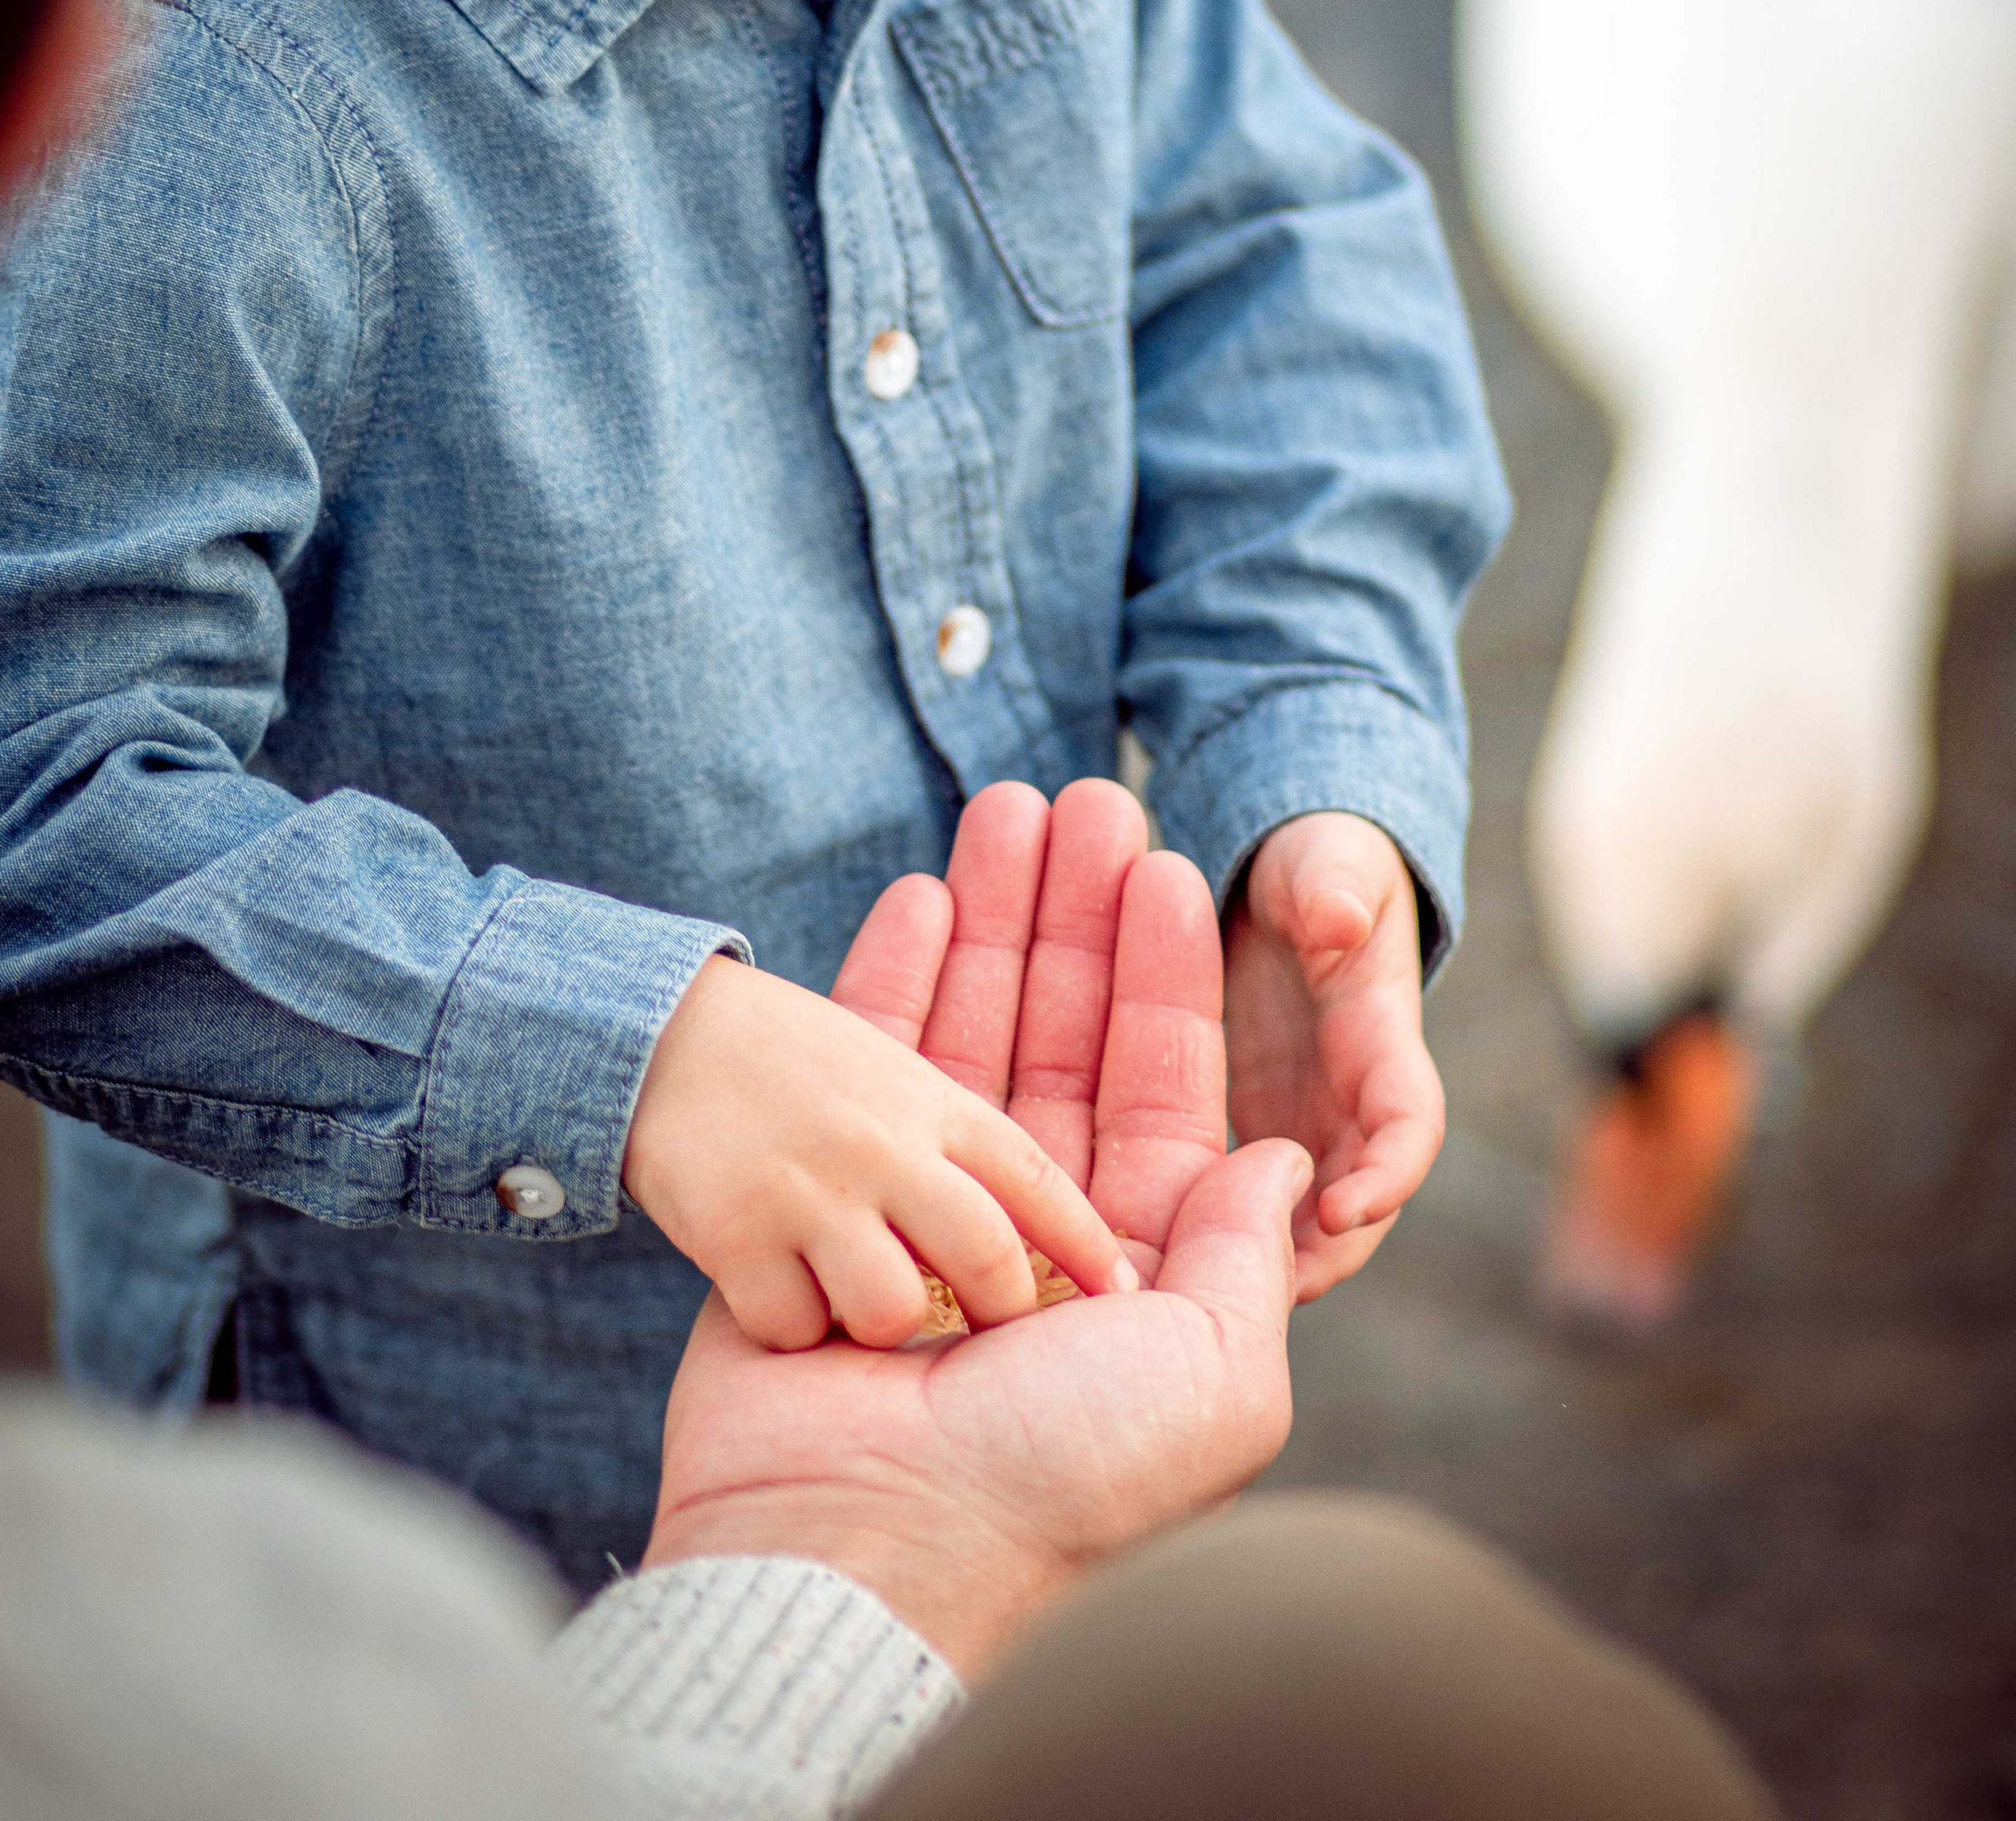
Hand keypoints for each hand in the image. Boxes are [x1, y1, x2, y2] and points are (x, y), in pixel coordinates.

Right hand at [641, 779, 1311, 1675]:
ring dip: (991, 916)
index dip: (1162, 967)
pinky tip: (920, 893)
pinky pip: (869, 1067)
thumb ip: (1249, 1252)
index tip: (1165, 861)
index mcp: (1129, 1267)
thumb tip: (1283, 1154)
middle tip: (1077, 793)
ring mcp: (923, 1216)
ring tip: (999, 806)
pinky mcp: (827, 1209)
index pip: (1158, 1081)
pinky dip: (895, 976)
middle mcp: (1031, 1232)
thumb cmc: (1054, 1476)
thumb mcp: (1216, 1374)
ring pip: (969, 1032)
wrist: (863, 1551)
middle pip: (1062, 1033)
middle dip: (1072, 913)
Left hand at [1224, 810, 1444, 1299]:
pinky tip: (1147, 1261)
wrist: (1298, 885)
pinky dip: (1205, 1223)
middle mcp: (1349, 1101)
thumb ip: (1338, 887)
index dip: (1388, 1171)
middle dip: (1322, 1252)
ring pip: (1291, 1210)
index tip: (1346, 1209)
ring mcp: (1299, 1119)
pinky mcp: (1249, 1125)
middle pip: (1354, 1197)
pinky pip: (1231, 1187)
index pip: (1407, 1119)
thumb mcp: (1332, 863)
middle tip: (1270, 1298)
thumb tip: (1338, 918)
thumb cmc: (1323, 866)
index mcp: (1383, 1039)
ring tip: (1201, 1303)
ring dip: (1262, 1256)